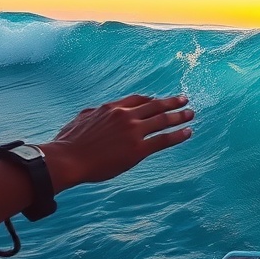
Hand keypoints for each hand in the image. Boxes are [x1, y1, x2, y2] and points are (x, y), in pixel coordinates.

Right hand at [41, 94, 193, 191]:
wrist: (68, 159)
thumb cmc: (68, 143)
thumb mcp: (80, 119)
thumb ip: (93, 114)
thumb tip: (96, 112)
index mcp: (112, 108)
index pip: (137, 99)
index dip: (151, 99)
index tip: (159, 100)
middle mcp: (125, 116)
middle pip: (155, 106)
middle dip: (171, 102)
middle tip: (184, 99)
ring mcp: (133, 132)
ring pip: (163, 120)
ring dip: (179, 116)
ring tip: (190, 114)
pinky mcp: (138, 149)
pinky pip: (163, 139)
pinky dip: (178, 135)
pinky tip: (188, 132)